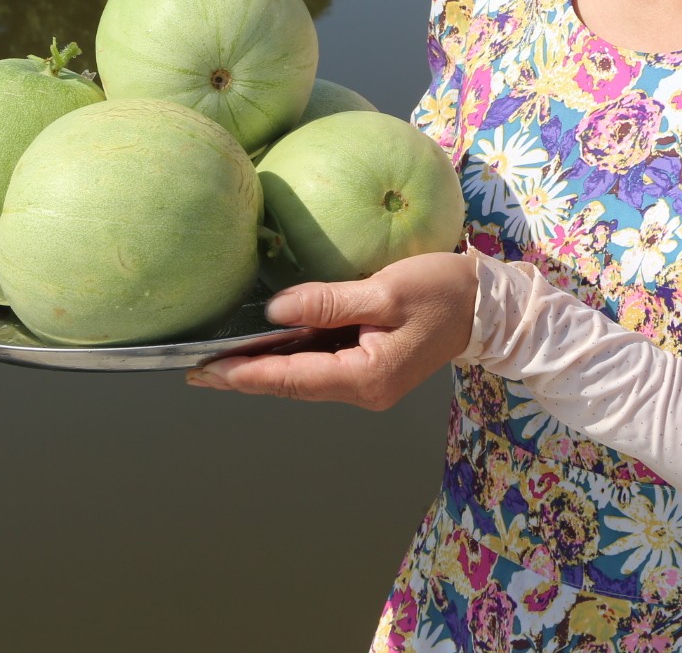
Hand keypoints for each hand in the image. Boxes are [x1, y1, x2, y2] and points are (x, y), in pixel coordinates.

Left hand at [184, 251, 478, 409]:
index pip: (291, 377)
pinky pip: (320, 365)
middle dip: (244, 375)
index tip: (204, 370)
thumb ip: (328, 302)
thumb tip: (274, 309)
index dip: (244, 373)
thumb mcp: (384, 291)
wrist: (486, 306)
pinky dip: (289, 357)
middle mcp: (362, 390)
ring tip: (218, 360)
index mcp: (366, 377)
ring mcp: (367, 382)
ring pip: (303, 377)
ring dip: (263, 368)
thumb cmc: (441, 292)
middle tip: (195, 369)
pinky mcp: (371, 367)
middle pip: (292, 384)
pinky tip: (266, 346)